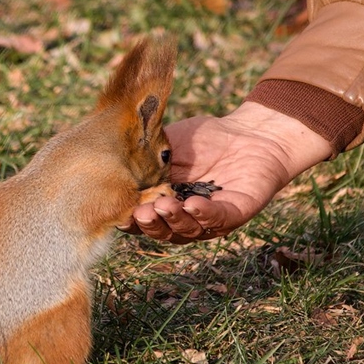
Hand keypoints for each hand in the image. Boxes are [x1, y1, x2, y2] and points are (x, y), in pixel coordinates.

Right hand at [127, 102, 332, 243]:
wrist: (249, 131)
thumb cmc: (203, 139)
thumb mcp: (166, 144)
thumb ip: (144, 156)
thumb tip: (114, 164)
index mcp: (162, 203)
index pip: (141, 220)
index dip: (130, 220)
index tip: (121, 212)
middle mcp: (183, 218)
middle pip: (162, 232)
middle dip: (151, 224)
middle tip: (143, 211)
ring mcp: (208, 219)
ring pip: (188, 231)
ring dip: (174, 221)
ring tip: (165, 205)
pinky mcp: (235, 213)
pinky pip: (218, 219)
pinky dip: (204, 215)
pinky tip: (193, 204)